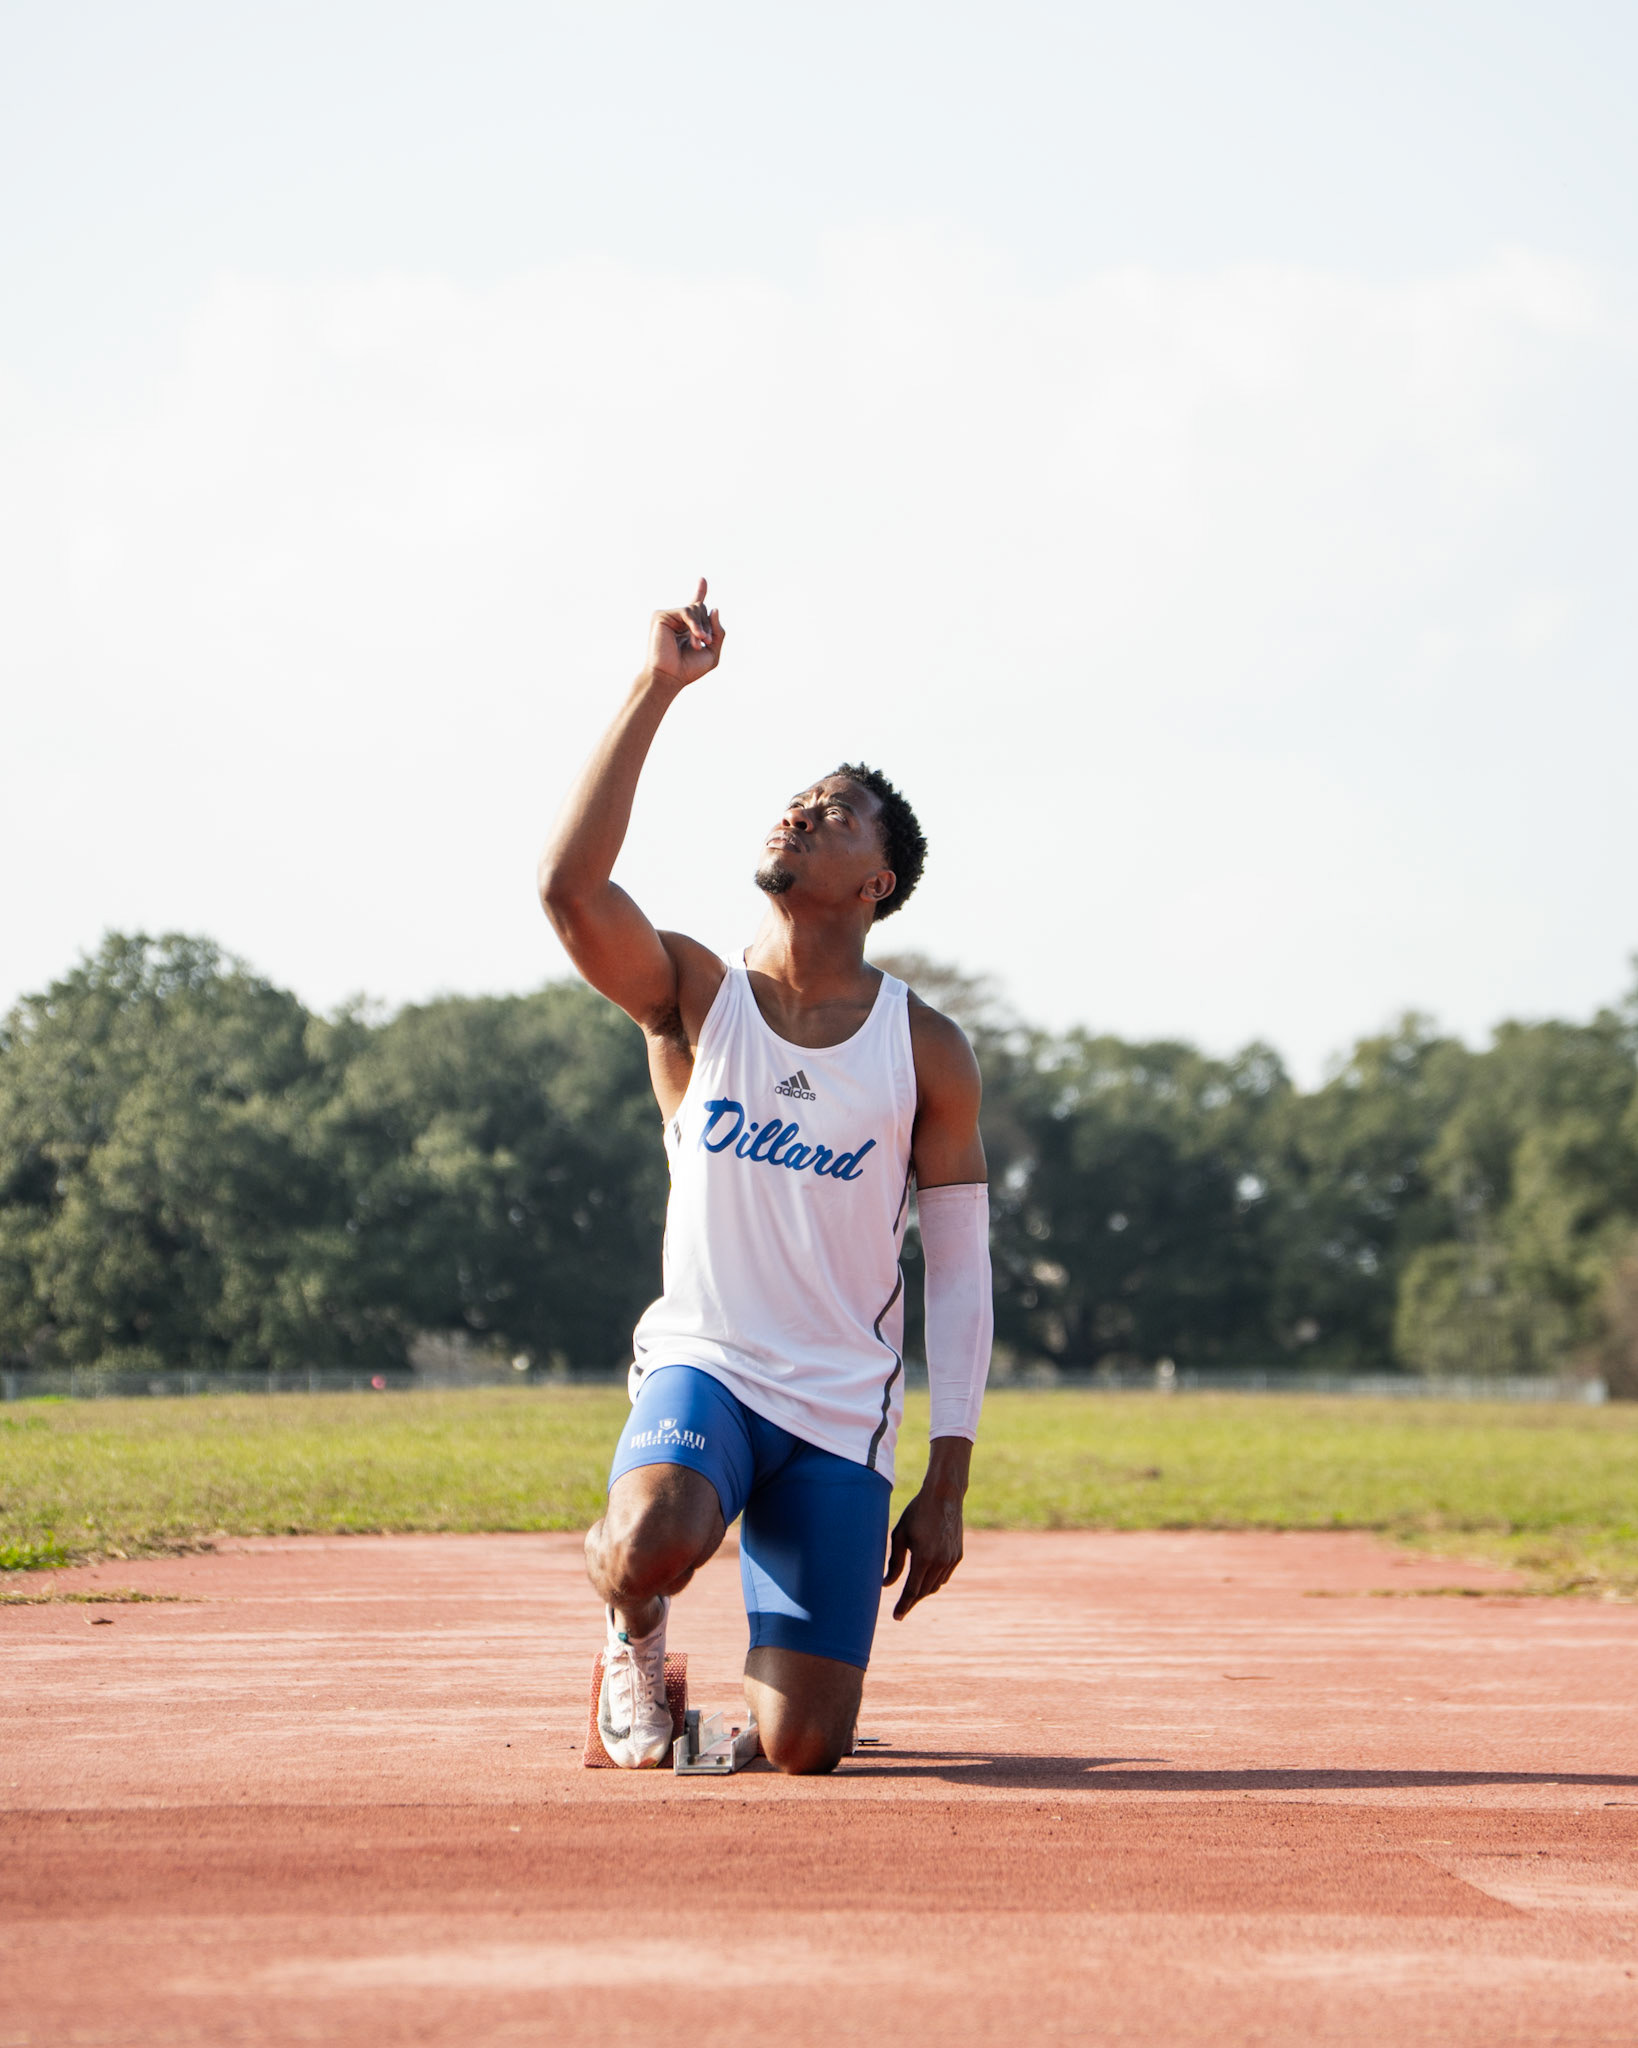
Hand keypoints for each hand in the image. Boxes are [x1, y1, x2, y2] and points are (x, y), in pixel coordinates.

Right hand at [645, 576, 724, 689]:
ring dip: (702, 627)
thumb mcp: (712, 652)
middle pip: (701, 608)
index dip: (699, 592)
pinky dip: (694, 623)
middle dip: (708, 625)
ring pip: (694, 608)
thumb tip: (714, 608)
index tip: (702, 580)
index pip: (694, 606)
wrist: (670, 677)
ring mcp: (668, 617)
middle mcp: (677, 620)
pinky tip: (697, 636)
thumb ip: (718, 632)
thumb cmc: (688, 669)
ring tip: (700, 643)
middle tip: (706, 642)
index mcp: (687, 628)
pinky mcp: (661, 616)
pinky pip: (686, 610)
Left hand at [882, 1439, 969, 1619]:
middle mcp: (940, 1562)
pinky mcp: (958, 1556)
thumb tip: (886, 1584)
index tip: (897, 1617)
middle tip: (901, 1610)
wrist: (944, 1496)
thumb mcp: (899, 1535)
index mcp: (924, 1558)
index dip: (904, 1606)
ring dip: (923, 1592)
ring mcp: (951, 1560)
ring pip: (935, 1586)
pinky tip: (925, 1579)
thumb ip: (894, 1562)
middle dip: (912, 1602)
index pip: (912, 1590)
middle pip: (924, 1592)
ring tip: (911, 1595)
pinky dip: (934, 1582)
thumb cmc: (917, 1513)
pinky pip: (944, 1577)